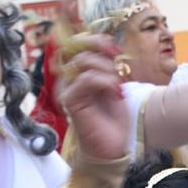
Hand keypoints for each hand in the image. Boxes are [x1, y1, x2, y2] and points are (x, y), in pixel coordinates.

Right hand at [56, 35, 129, 160]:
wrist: (113, 146)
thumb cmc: (114, 119)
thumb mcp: (116, 85)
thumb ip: (110, 65)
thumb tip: (109, 43)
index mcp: (80, 74)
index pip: (79, 46)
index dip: (95, 41)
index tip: (114, 48)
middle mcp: (70, 79)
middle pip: (80, 50)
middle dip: (103, 53)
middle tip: (119, 65)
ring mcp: (68, 89)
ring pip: (83, 62)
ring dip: (107, 70)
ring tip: (118, 86)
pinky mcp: (70, 100)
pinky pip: (85, 79)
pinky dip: (104, 82)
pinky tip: (115, 93)